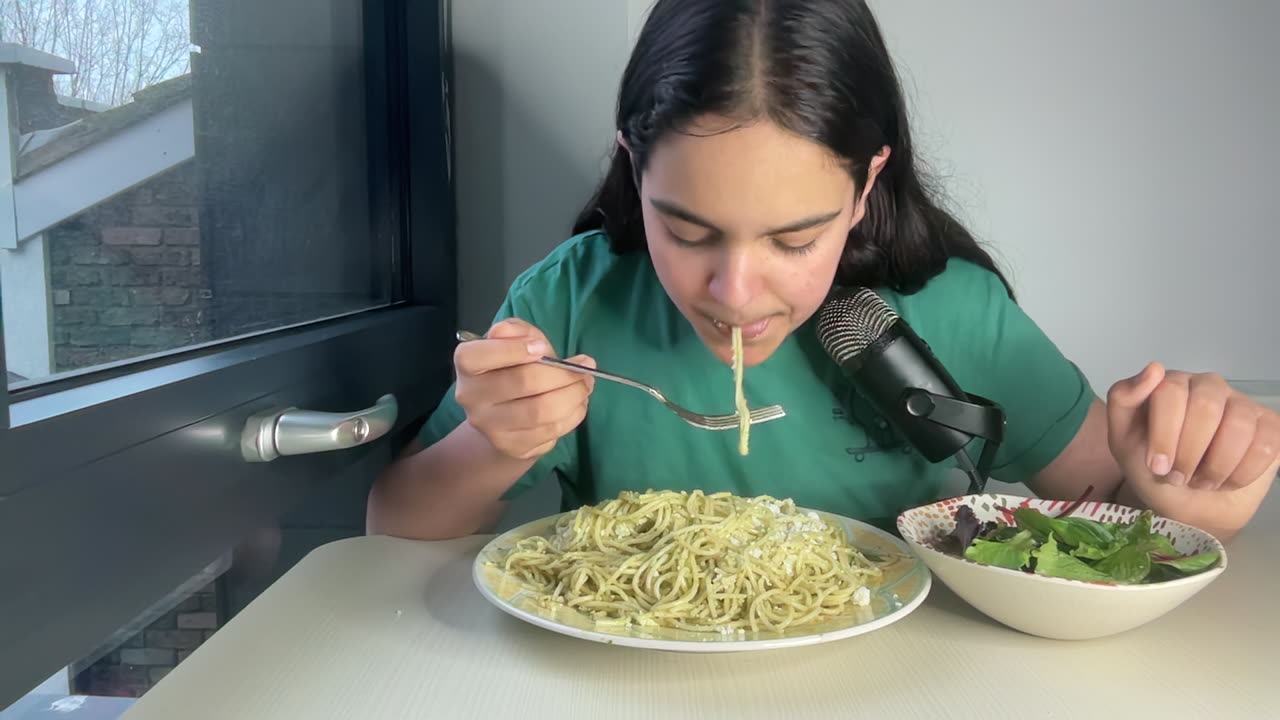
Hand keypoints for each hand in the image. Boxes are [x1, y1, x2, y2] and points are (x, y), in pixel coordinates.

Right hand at [453, 318, 594, 460]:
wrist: (502, 415)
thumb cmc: (511, 367)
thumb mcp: (514, 340)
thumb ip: (518, 331)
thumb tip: (532, 341)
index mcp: (467, 362)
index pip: (482, 355)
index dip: (516, 349)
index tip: (543, 347)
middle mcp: (471, 396)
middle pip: (524, 382)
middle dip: (563, 373)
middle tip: (586, 367)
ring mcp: (489, 426)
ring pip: (541, 411)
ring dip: (574, 396)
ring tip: (586, 385)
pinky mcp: (511, 446)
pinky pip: (550, 431)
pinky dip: (573, 415)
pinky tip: (577, 404)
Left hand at [1107, 362, 1279, 492]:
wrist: (1187, 501)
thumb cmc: (1154, 467)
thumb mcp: (1123, 439)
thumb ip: (1124, 400)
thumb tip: (1155, 368)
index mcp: (1171, 384)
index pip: (1171, 392)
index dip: (1165, 434)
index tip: (1157, 466)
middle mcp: (1209, 386)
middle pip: (1206, 408)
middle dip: (1189, 453)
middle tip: (1178, 477)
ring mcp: (1242, 404)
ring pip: (1239, 426)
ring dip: (1216, 467)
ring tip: (1201, 481)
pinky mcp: (1270, 427)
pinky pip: (1267, 445)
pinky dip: (1242, 474)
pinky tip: (1227, 480)